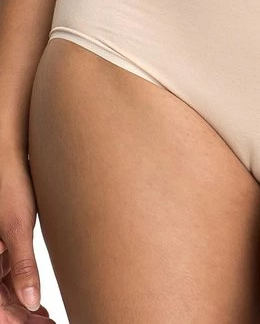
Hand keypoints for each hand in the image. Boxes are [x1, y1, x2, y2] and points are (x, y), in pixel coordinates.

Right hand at [0, 145, 55, 321]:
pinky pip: (8, 277)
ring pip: (4, 292)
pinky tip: (39, 302)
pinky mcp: (4, 246)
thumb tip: (30, 302)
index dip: (14, 321)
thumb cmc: (10, 189)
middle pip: (0, 302)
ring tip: (46, 319)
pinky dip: (24, 291)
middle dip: (21, 319)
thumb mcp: (17, 228)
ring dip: (23, 309)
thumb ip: (23, 266)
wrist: (10, 161)